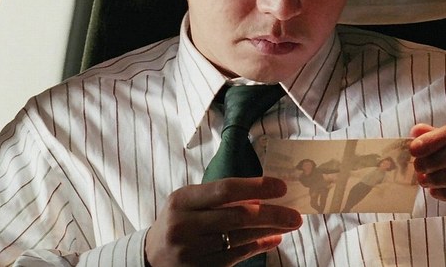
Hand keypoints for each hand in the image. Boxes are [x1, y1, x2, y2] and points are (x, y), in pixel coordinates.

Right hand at [145, 177, 302, 266]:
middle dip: (272, 214)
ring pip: (240, 238)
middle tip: (295, 214)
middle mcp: (184, 225)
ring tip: (289, 224)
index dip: (256, 187)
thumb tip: (262, 194)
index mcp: (181, 200)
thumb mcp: (189, 202)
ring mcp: (191, 251)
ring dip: (270, 231)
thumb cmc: (178, 221)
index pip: (225, 190)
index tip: (281, 187)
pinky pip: (236, 256)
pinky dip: (258, 247)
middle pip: (238, 216)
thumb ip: (220, 198)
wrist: (151, 257)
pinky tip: (273, 239)